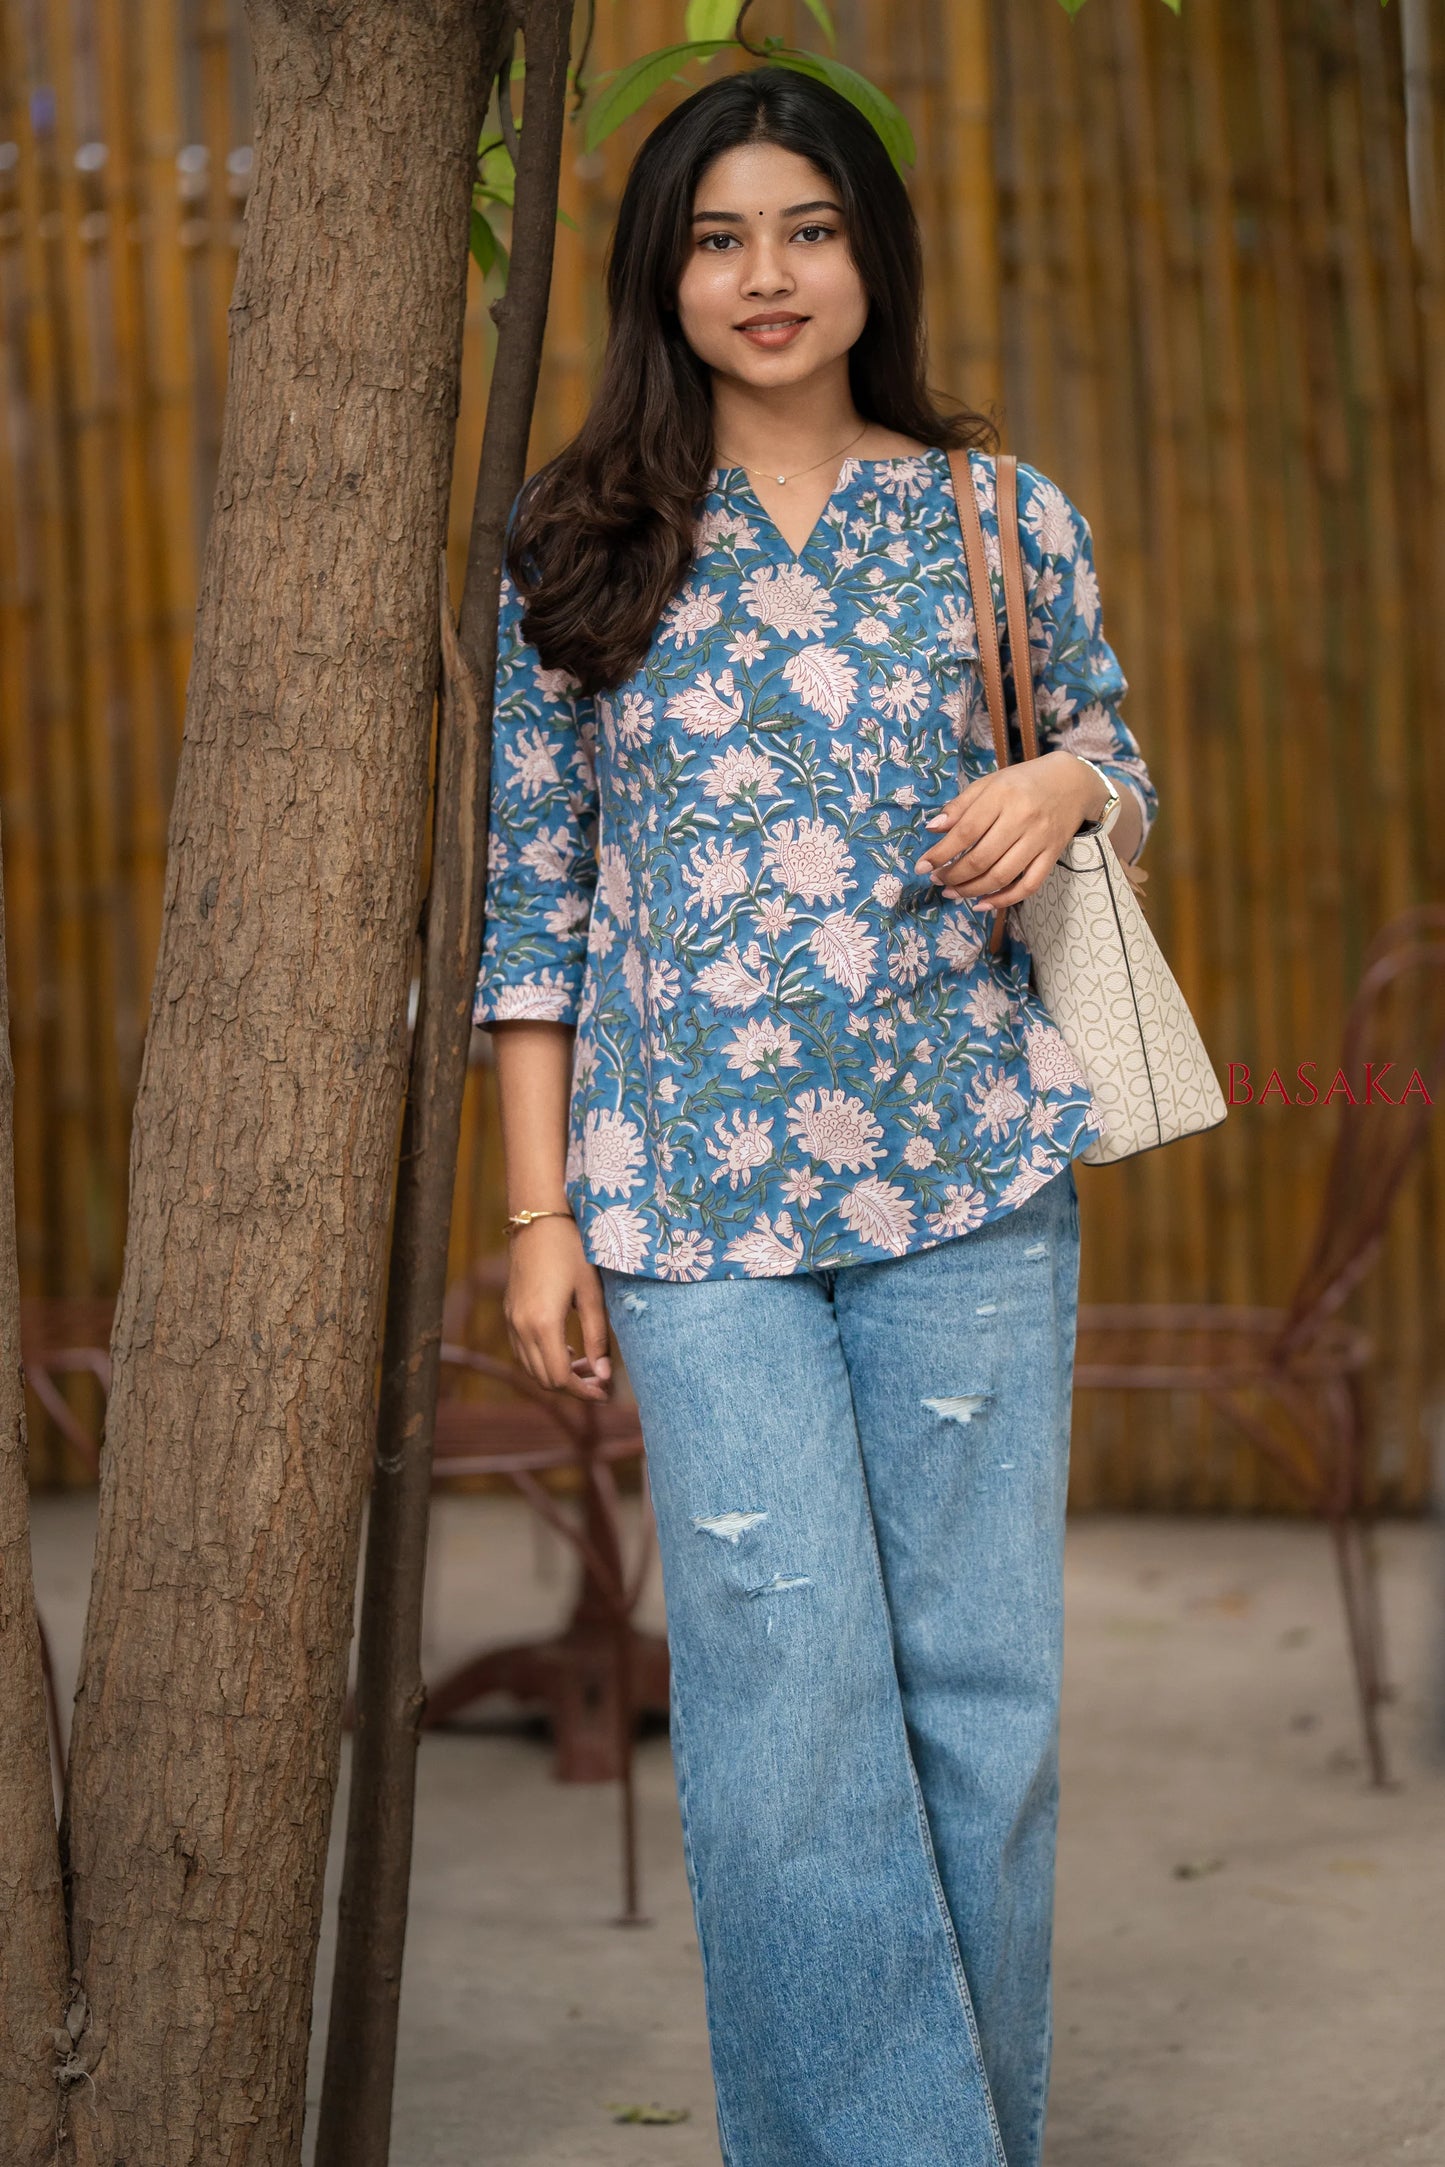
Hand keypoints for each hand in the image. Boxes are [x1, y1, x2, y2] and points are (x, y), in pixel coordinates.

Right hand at [502, 1215, 612, 1401]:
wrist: (538, 1219)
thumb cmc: (571, 1250)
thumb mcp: (591, 1293)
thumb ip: (597, 1337)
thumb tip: (604, 1376)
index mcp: (543, 1324)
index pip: (561, 1378)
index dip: (585, 1392)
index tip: (606, 1391)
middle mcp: (521, 1327)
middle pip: (545, 1379)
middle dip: (574, 1387)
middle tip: (601, 1380)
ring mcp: (510, 1321)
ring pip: (532, 1369)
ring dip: (558, 1374)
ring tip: (586, 1364)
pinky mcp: (508, 1314)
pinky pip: (523, 1352)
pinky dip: (544, 1360)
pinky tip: (566, 1349)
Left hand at [911, 751, 1108, 908]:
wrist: (1073, 782)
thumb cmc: (1024, 782)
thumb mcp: (991, 783)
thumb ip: (961, 806)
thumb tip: (932, 829)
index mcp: (1003, 795)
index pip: (965, 831)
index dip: (941, 853)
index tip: (923, 866)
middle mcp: (1022, 818)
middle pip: (981, 858)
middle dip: (953, 875)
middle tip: (937, 880)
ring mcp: (1040, 839)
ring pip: (1002, 876)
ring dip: (972, 890)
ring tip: (953, 892)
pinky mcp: (1053, 855)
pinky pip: (1029, 885)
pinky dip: (1005, 900)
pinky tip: (984, 903)